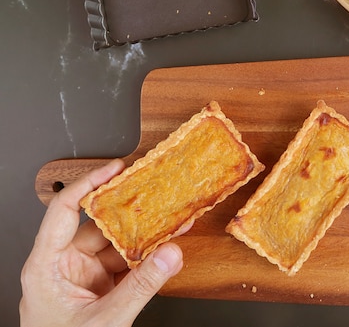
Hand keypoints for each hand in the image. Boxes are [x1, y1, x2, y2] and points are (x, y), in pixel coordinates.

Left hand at [20, 159, 183, 326]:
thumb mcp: (106, 320)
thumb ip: (142, 286)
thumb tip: (170, 254)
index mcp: (46, 266)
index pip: (64, 211)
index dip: (89, 184)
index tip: (115, 168)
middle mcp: (63, 265)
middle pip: (98, 225)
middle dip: (130, 211)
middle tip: (154, 192)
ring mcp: (83, 276)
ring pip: (117, 245)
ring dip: (144, 235)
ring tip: (170, 221)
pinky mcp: (100, 288)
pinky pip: (126, 264)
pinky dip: (146, 257)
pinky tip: (165, 248)